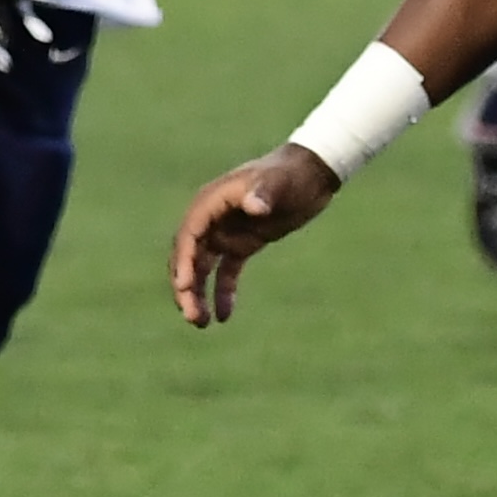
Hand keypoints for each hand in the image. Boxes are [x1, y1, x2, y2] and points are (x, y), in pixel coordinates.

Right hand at [171, 146, 339, 326]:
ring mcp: (225, 232)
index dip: (184, 261)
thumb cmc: (292, 173)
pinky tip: (224, 316)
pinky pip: (225, 272)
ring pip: (202, 268)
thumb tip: (253, 206)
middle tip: (192, 317)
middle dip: (186, 287)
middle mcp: (212, 219)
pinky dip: (222, 292)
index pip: (189, 235)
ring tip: (202, 324)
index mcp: (212, 202)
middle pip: (189, 256)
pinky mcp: (242, 244)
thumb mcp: (279, 183)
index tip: (185, 287)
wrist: (312, 173)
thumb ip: (264, 192)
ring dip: (198, 294)